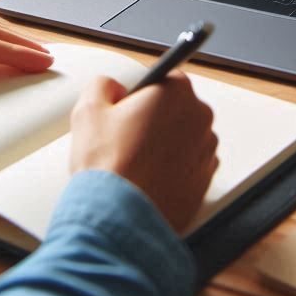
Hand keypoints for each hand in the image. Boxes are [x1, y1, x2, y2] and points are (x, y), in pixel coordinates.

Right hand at [69, 73, 218, 233]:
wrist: (120, 217)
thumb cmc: (109, 166)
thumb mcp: (88, 110)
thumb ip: (103, 84)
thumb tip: (112, 87)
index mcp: (177, 92)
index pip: (166, 78)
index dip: (144, 94)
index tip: (130, 108)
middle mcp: (200, 117)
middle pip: (177, 108)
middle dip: (156, 119)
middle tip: (127, 138)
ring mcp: (207, 150)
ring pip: (185, 138)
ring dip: (166, 145)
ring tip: (136, 162)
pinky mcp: (206, 180)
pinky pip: (190, 166)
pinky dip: (175, 169)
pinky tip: (150, 178)